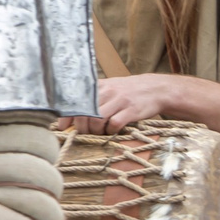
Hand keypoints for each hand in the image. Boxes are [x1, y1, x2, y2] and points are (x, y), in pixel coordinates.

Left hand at [64, 74, 193, 134]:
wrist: (157, 89)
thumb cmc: (130, 91)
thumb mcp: (110, 88)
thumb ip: (93, 99)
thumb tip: (70, 116)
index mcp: (99, 86)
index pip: (76, 101)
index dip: (67, 116)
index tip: (63, 127)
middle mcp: (108, 92)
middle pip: (84, 113)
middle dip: (82, 127)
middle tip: (86, 132)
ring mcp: (120, 101)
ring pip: (97, 119)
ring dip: (95, 131)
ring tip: (100, 132)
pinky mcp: (131, 110)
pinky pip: (114, 124)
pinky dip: (110, 131)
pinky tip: (112, 131)